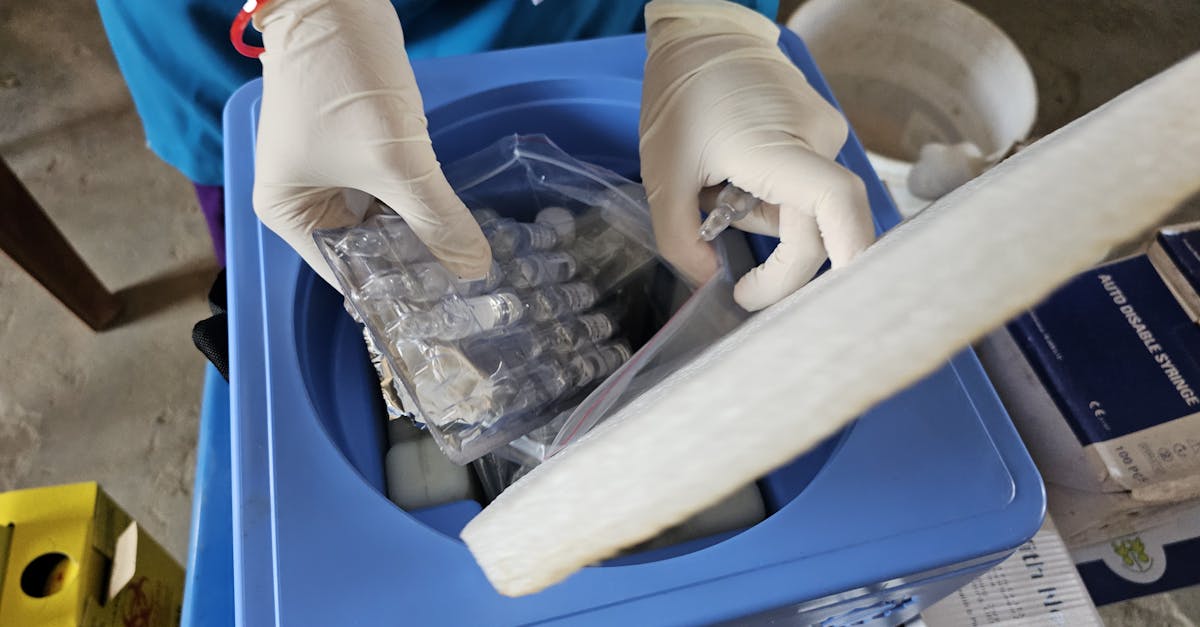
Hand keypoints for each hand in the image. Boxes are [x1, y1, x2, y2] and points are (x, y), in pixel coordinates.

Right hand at [252, 0, 490, 286]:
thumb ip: (437, 219)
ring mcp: (336, 175)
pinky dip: (423, 207)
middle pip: (368, 252)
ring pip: (386, 223)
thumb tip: (476, 270)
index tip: (445, 319)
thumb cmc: (343, 84)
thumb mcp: (394, 161)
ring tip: (473, 270)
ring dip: (424, 237)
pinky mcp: (363, 151)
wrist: (333, 2)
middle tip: (471, 302)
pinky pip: (396, 193)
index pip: (347, 276)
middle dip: (415, 270)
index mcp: (291, 215)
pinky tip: (461, 226)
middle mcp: (308, 202)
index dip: (395, 297)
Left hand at [639, 0, 874, 310]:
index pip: (835, 204)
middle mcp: (817, 141)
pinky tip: (738, 183)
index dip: (847, 256)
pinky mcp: (823, 136)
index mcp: (777, 147)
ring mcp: (826, 136)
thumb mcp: (661, 178)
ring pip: (808, 214)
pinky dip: (774, 204)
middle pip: (818, 231)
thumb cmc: (680, 102)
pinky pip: (805, 192)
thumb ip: (680, 240)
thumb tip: (709, 280)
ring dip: (765, 224)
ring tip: (719, 192)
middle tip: (740, 294)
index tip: (833, 306)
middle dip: (779, 270)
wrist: (702, 40)